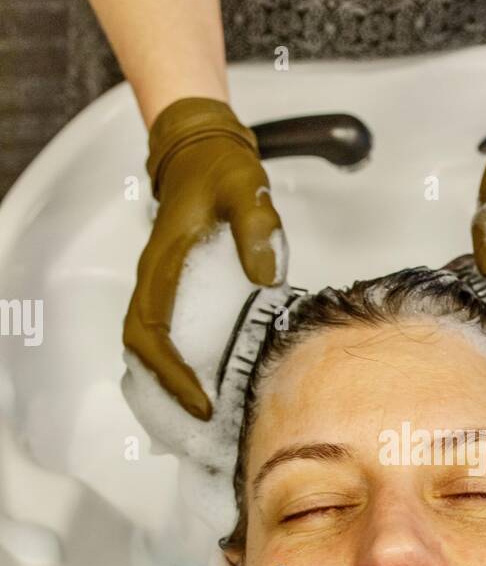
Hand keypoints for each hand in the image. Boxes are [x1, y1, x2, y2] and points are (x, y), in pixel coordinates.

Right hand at [123, 97, 287, 419]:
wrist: (202, 149)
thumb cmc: (222, 170)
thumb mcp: (247, 189)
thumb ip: (257, 227)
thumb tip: (266, 274)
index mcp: (164, 265)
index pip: (152, 331)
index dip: (172, 372)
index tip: (200, 400)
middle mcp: (153, 279)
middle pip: (139, 346)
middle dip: (166, 386)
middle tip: (203, 416)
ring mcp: (160, 283)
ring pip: (146, 342)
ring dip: (166, 377)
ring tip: (200, 409)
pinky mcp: (172, 286)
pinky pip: (162, 332)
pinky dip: (174, 360)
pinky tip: (204, 379)